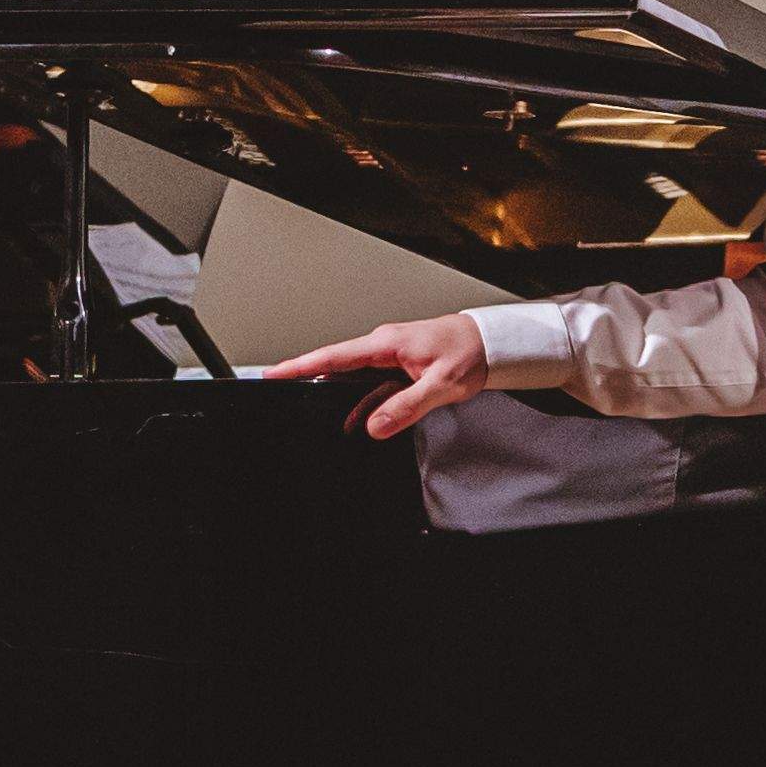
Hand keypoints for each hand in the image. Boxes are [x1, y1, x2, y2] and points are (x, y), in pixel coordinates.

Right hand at [252, 313, 492, 439]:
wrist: (491, 341)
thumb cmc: (469, 353)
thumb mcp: (440, 385)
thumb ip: (406, 406)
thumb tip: (375, 425)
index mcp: (386, 344)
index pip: (333, 356)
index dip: (300, 366)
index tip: (274, 373)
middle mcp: (382, 345)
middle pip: (335, 365)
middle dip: (308, 379)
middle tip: (282, 393)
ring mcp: (388, 353)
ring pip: (352, 375)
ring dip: (336, 392)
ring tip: (318, 412)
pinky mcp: (397, 362)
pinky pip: (369, 380)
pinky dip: (359, 396)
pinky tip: (357, 415)